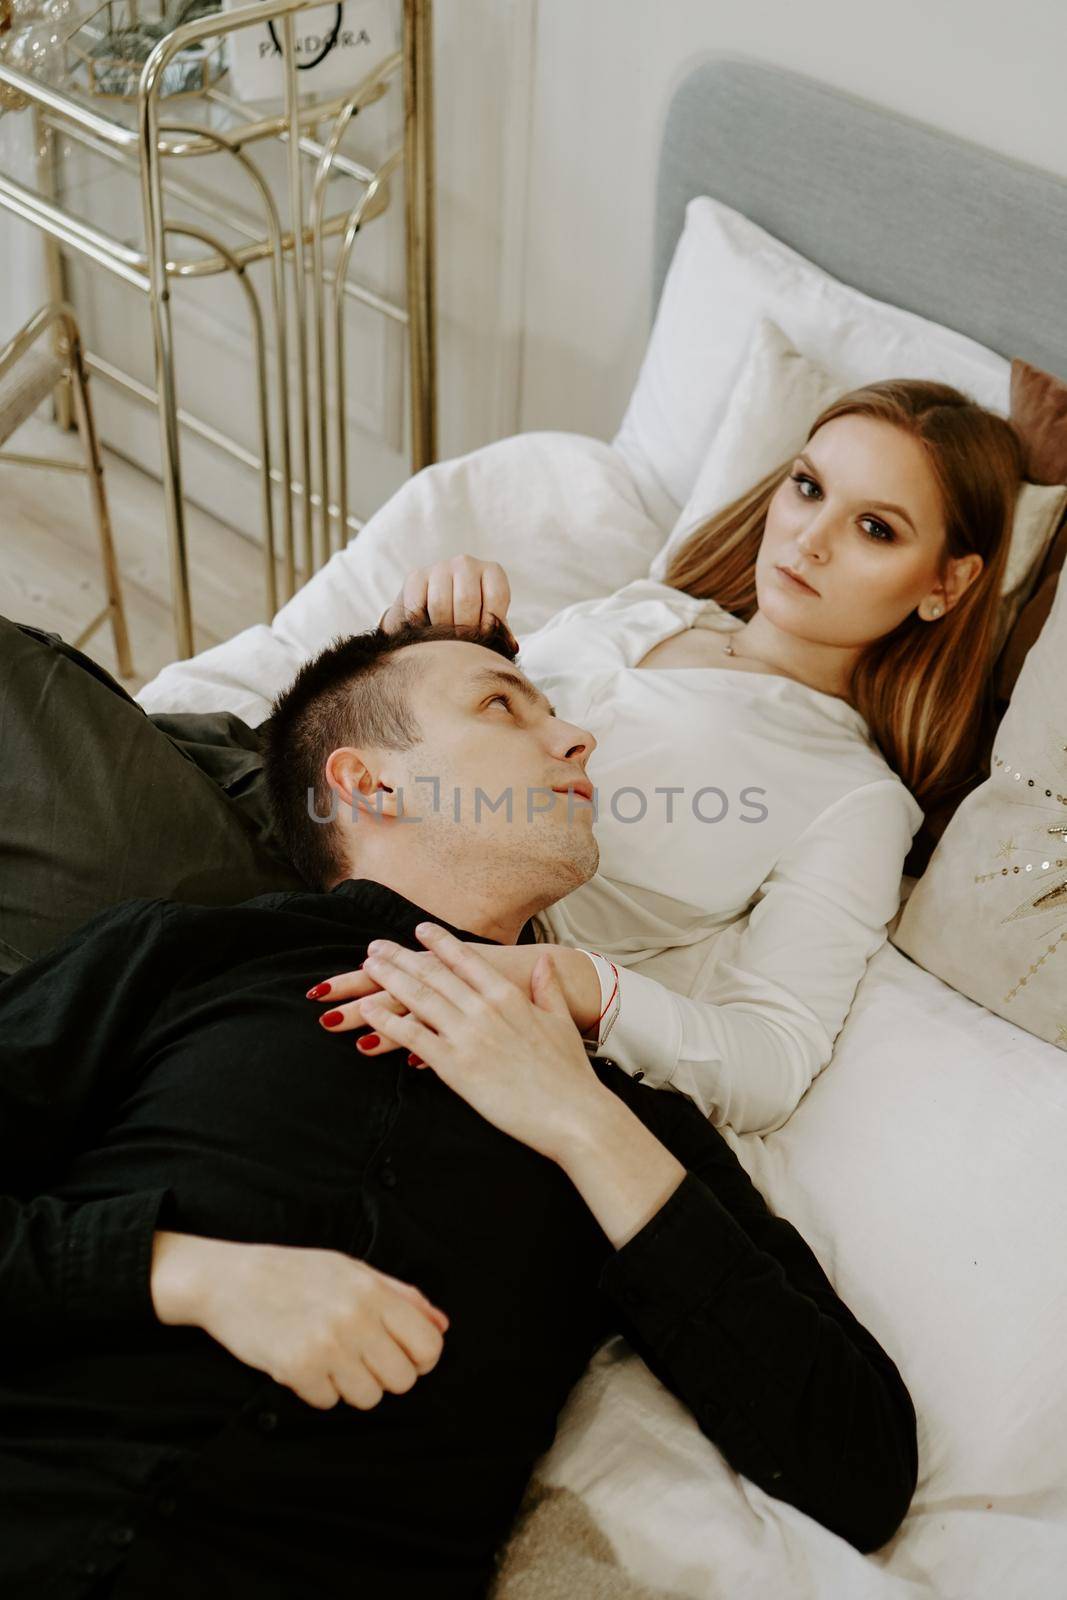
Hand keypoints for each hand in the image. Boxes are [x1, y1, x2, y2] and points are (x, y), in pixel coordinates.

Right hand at [150, 1231, 447, 1410]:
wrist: (230, 1280)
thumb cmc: (295, 1272)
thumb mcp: (352, 1270)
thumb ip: (401, 1295)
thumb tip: (440, 1324)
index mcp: (373, 1291)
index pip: (428, 1346)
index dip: (420, 1358)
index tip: (403, 1355)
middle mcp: (355, 1318)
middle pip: (402, 1380)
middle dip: (385, 1375)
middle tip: (361, 1357)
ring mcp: (326, 1346)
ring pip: (368, 1397)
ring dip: (351, 1385)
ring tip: (330, 1358)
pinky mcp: (296, 1370)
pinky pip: (329, 1403)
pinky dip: (318, 1390)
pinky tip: (304, 1363)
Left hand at [356, 923, 612, 1161]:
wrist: (573, 1113)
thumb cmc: (570, 1072)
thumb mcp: (561, 1020)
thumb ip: (549, 988)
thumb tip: (546, 962)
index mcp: (509, 996)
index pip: (466, 961)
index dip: (440, 943)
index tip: (419, 930)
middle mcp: (484, 1009)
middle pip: (434, 975)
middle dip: (401, 957)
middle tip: (376, 946)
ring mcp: (468, 1036)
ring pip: (419, 998)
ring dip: (389, 979)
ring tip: (366, 966)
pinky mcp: (455, 1067)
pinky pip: (413, 1038)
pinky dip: (387, 1023)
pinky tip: (368, 1012)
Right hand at [379, 553, 516, 645]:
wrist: (432, 611)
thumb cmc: (469, 619)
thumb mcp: (488, 622)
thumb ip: (499, 631)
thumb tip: (511, 646)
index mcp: (492, 572)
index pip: (496, 597)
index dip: (490, 624)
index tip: (483, 639)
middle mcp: (466, 563)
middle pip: (467, 600)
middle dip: (464, 629)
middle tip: (461, 644)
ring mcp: (440, 567)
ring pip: (440, 604)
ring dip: (441, 628)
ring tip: (444, 639)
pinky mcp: (415, 576)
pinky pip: (417, 605)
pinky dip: (420, 623)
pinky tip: (425, 629)